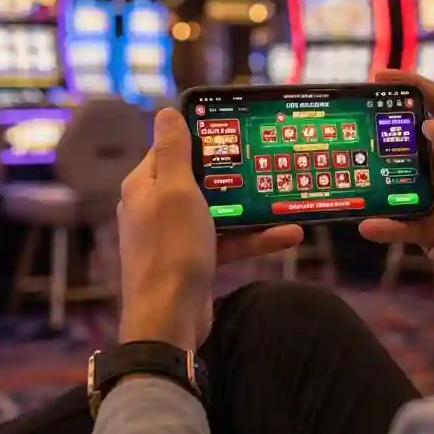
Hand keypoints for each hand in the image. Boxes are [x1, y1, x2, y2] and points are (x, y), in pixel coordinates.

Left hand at [117, 108, 303, 349]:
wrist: (169, 320)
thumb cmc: (172, 250)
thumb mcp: (176, 191)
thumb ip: (173, 151)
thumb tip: (166, 112)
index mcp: (145, 185)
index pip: (170, 148)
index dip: (201, 136)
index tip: (236, 127)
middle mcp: (155, 207)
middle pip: (198, 179)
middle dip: (233, 172)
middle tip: (268, 158)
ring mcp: (175, 236)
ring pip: (217, 211)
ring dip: (251, 207)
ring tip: (286, 197)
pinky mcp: (193, 260)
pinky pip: (226, 240)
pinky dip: (253, 238)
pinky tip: (288, 235)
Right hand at [359, 70, 433, 333]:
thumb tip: (426, 125)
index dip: (410, 86)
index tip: (378, 76)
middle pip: (406, 140)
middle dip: (379, 130)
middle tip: (349, 124)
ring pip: (394, 181)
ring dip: (373, 177)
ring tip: (347, 172)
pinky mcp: (426, 231)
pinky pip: (396, 223)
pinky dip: (381, 224)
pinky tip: (366, 223)